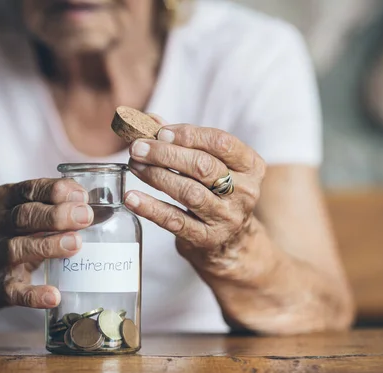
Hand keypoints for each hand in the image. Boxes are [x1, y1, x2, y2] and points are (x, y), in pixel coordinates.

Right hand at [0, 179, 92, 308]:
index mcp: (4, 200)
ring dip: (48, 245)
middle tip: (87, 216)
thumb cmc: (21, 235)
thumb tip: (102, 197)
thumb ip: (58, 203)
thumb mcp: (32, 213)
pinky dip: (34, 295)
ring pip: (17, 248)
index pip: (28, 189)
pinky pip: (15, 291)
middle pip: (23, 216)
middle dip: (56, 215)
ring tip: (76, 244)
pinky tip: (54, 295)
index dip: (55, 190)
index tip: (82, 195)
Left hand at [124, 122, 265, 275]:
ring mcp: (227, 217)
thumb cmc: (216, 191)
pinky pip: (175, 221)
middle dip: (165, 154)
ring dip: (156, 176)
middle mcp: (244, 191)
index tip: (161, 133)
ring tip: (134, 166)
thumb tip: (147, 120)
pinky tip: (132, 197)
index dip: (188, 134)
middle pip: (203, 166)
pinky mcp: (207, 238)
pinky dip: (150, 208)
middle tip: (138, 148)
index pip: (221, 142)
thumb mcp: (211, 164)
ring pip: (188, 192)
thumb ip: (182, 140)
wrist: (231, 241)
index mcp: (251, 166)